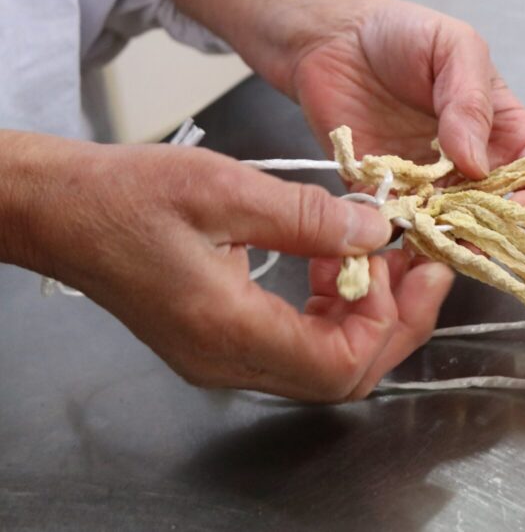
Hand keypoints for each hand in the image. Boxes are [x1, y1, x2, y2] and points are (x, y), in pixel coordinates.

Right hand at [2, 133, 452, 401]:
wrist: (63, 211)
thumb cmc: (127, 196)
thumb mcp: (226, 188)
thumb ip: (309, 217)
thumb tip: (377, 232)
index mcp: (227, 329)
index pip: (340, 365)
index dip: (386, 318)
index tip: (399, 261)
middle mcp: (229, 360)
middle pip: (344, 376)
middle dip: (395, 321)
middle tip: (420, 266)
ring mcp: (225, 358)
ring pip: (327, 365)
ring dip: (367, 314)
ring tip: (378, 253)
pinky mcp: (224, 343)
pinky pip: (301, 345)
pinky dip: (334, 309)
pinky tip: (335, 262)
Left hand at [168, 0, 524, 215]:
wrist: (335, 36)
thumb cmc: (405, 33)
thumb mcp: (455, 47)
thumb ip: (471, 100)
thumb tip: (477, 163)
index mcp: (507, 135)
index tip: (515, 207)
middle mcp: (474, 170)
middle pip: (504, 224)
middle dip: (492, 236)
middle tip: (465, 229)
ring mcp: (431, 189)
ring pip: (455, 239)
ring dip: (446, 244)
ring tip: (428, 232)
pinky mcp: (386, 197)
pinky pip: (401, 232)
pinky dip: (401, 237)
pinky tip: (391, 222)